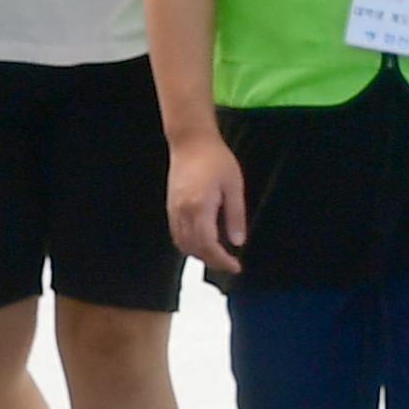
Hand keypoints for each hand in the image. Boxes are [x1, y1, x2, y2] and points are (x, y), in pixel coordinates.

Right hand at [166, 131, 248, 274]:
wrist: (191, 141)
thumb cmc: (215, 159)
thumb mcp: (234, 185)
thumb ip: (235, 215)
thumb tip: (237, 241)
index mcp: (200, 208)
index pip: (209, 245)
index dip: (222, 260)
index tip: (235, 266)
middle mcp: (183, 212)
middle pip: (194, 249)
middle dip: (212, 261)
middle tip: (229, 264)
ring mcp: (174, 210)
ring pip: (182, 244)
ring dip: (199, 255)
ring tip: (217, 256)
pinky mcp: (170, 206)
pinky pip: (176, 234)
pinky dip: (188, 244)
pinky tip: (202, 242)